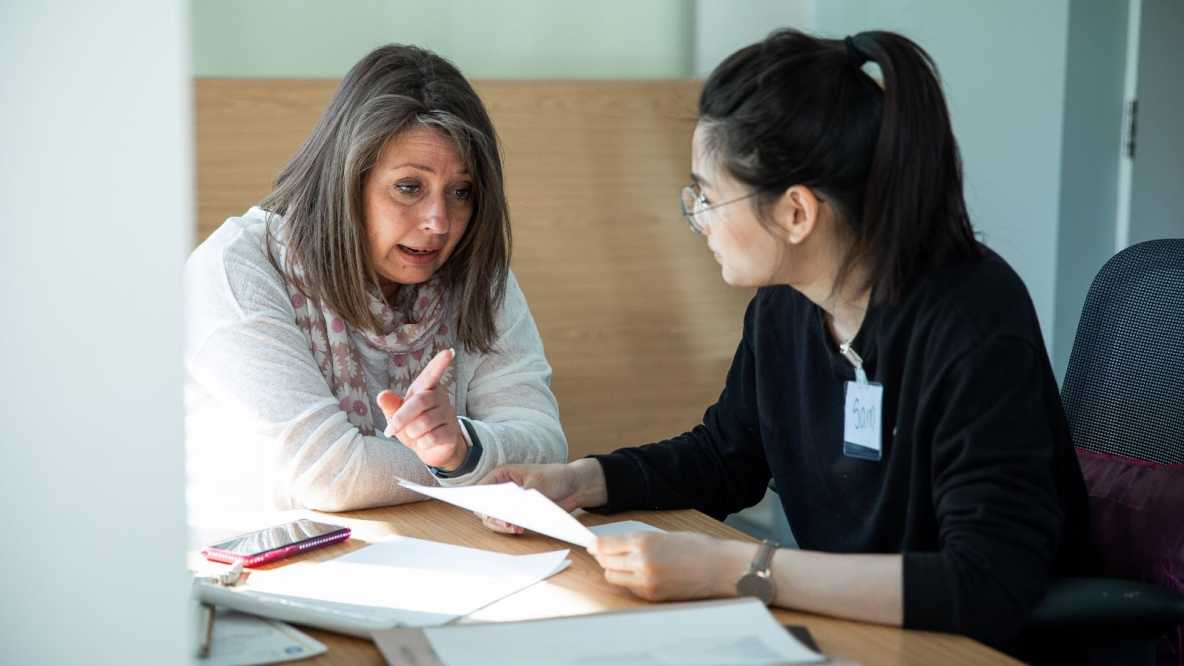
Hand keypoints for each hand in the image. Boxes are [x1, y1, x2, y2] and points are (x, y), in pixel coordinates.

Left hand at [377, 348, 466, 470]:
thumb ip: (390, 405)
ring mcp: (448, 413)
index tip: (449, 352)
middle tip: (389, 431)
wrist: (430, 449)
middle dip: (401, 418)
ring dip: (411, 433)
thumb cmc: (412, 426)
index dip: (439, 363)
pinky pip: (432, 437)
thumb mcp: (397, 415)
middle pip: (419, 402)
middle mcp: (440, 397)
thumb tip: (381, 395)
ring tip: (414, 435)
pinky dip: (422, 443)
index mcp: (425, 389)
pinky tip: (425, 442)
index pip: (432, 374)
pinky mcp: (452, 431)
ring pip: (424, 423)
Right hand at [475, 459, 606, 534]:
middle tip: (505, 523)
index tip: (485, 510)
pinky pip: (509, 524)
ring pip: (495, 519)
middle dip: (492, 518)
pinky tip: (519, 529)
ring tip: (515, 528)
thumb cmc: (555, 476)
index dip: (478, 500)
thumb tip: (508, 512)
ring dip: (502, 526)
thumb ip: (521, 497)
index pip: (481, 488)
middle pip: (485, 507)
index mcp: (502, 475)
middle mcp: (502, 490)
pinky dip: (511, 529)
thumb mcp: (536, 484)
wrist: (574, 487)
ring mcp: (510, 504)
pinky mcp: (519, 515)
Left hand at [587, 532, 753, 601]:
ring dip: (614, 570)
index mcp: (643, 541)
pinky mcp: (652, 596)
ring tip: (624, 564)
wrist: (719, 568)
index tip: (592, 544)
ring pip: (613, 577)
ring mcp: (646, 581)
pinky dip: (629, 581)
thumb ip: (637, 541)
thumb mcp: (663, 535)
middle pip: (605, 562)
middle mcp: (641, 562)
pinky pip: (629, 588)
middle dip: (603, 557)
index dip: (596, 545)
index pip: (605, 545)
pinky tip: (639, 574)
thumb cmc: (696, 547)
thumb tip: (614, 545)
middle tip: (605, 553)